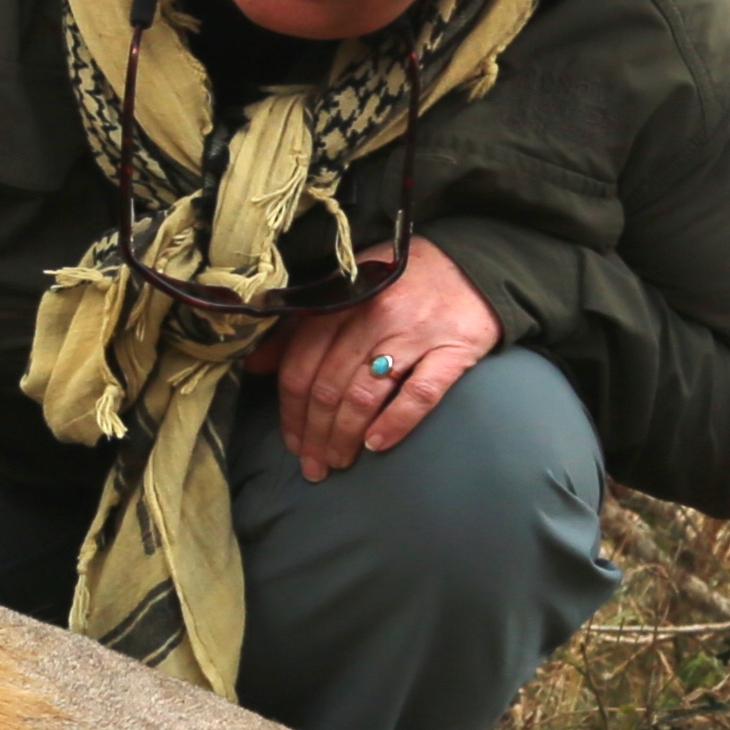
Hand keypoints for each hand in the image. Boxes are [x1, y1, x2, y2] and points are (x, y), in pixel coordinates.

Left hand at [246, 236, 499, 481]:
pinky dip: (394, 424)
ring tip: (338, 462)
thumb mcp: (346, 291)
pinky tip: (376, 445)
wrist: (473, 264)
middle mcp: (375, 315)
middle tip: (313, 465)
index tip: (292, 442)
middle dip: (315, 434)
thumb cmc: (398, 284)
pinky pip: (420, 394)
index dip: (291, 411)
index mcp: (341, 300)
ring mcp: (415, 333)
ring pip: (365, 395)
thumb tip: (255, 366)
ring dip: (345, 437)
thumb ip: (301, 327)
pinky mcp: (455, 350)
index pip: (301, 364)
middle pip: (329, 387)